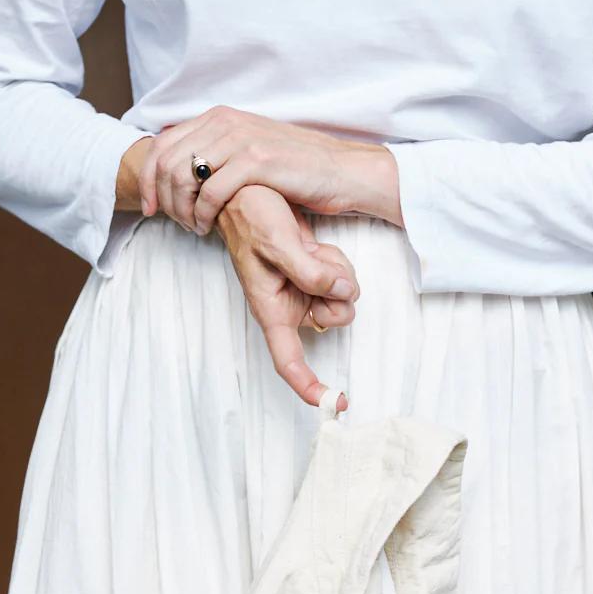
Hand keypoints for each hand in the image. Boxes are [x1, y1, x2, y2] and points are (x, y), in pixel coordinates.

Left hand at [133, 107, 401, 235]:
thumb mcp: (251, 150)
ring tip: (193, 227)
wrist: (342, 172)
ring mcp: (241, 139)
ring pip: (184, 176)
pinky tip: (208, 227)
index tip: (150, 206)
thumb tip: (183, 170)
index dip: (148, 177)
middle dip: (161, 197)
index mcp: (220, 117)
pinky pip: (210, 191)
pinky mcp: (257, 162)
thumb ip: (218, 152)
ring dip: (181, 209)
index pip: (162, 143)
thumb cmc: (297, 169)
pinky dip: (202, 214)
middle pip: (166, 160)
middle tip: (174, 223)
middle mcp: (226, 122)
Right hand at [217, 185, 356, 411]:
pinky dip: (336, 260)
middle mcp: (290, 306)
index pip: (289, 361)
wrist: (249, 189)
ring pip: (344, 297)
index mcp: (271, 310)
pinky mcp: (315, 274)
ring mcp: (304, 290)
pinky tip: (315, 244)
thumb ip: (310, 271)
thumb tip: (342, 293)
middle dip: (336, 293)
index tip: (335, 404)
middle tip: (318, 261)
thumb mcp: (276, 241)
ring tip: (311, 248)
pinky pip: (342, 277)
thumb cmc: (249, 215)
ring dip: (338, 271)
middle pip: (334, 319)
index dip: (310, 387)